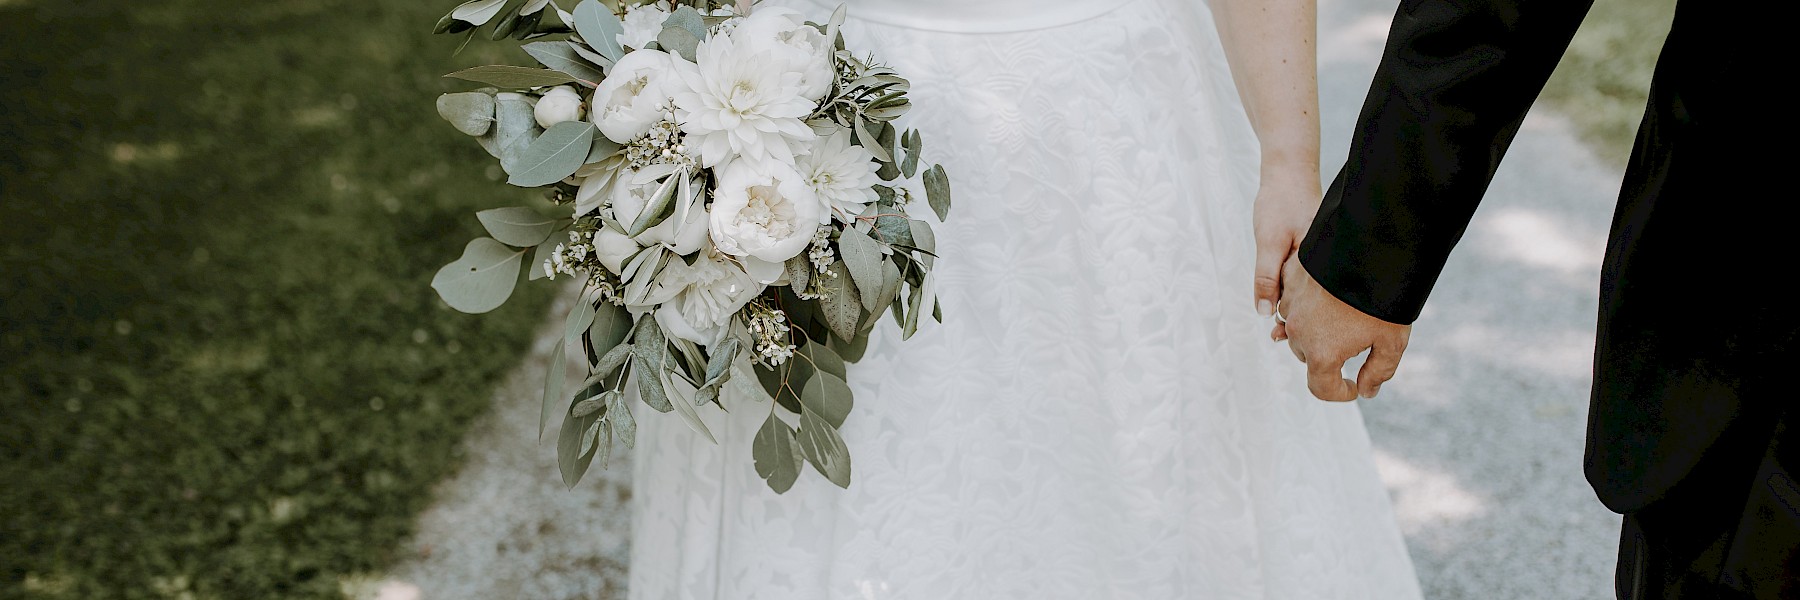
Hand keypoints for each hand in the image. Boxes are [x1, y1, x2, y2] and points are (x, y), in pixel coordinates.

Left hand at [1252, 166, 1321, 321]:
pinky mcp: (1317, 254)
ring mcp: (1324, 258)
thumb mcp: (1268, 241)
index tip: (1281, 336)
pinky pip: (1308, 279)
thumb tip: (1265, 313)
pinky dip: (1296, 291)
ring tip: (1279, 331)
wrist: (1288, 172)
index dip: (1299, 322)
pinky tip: (1284, 303)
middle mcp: (1328, 263)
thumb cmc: (1280, 202)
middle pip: (1316, 301)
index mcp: (1322, 261)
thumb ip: (1266, 278)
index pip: (1315, 302)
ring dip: (1296, 307)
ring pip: (1311, 292)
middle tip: (1278, 337)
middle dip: (1299, 320)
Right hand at [1275, 255, 1410, 400]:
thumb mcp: (1391, 342)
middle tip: (1356, 344)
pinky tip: (1329, 297)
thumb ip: (1378, 373)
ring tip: (1342, 318)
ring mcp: (1291, 306)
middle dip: (1329, 358)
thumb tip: (1366, 391)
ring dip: (1315, 332)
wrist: (1373, 248)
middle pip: (1308, 358)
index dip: (1339, 393)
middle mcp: (1298, 333)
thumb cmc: (1385, 299)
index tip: (1353, 386)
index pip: (1321, 388)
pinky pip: (1294, 303)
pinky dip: (1307, 307)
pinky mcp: (1290, 282)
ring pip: (1299, 331)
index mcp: (1321, 354)